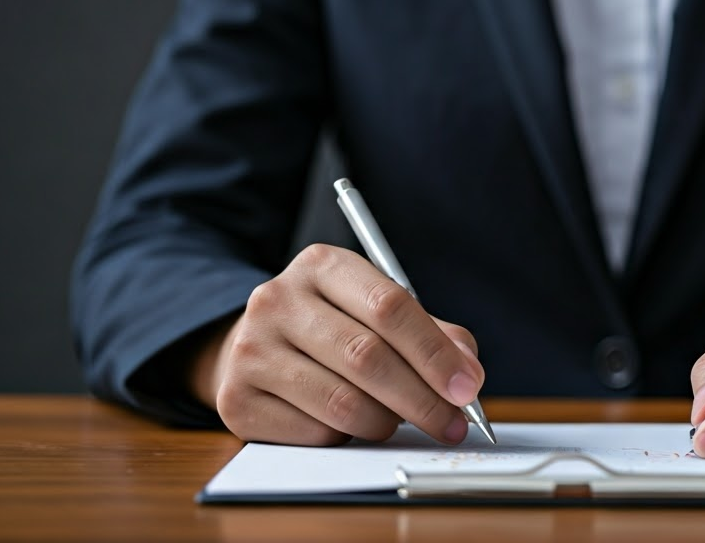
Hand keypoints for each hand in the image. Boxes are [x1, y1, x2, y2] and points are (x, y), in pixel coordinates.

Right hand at [187, 244, 483, 445]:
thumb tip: (466, 376)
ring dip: (386, 423)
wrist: (255, 348)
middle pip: (366, 357)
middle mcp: (277, 300)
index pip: (389, 306)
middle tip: (452, 425)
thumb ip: (432, 334)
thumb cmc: (334, 329)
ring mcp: (250, 350)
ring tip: (397, 421)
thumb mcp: (379, 311)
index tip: (468, 386)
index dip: (435, 352)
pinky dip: (347, 438)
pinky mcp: (236, 400)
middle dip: (422, 399)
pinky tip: (350, 427)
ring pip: (342, 403)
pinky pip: (314, 434)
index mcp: (320, 265)